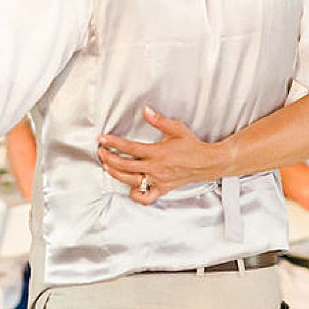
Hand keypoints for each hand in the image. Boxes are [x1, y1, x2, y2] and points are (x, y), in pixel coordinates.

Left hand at [97, 109, 222, 202]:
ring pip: (130, 181)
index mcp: (158, 152)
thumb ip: (159, 120)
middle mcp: (156, 168)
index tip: (103, 139)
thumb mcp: (177, 128)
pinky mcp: (162, 189)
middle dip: (109, 158)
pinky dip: (136, 195)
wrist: (206, 163)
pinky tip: (130, 187)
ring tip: (108, 166)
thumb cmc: (192, 146)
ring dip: (116, 174)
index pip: (129, 148)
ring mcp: (158, 181)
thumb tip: (146, 111)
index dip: (113, 143)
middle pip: (125, 165)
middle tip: (101, 151)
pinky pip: (146, 197)